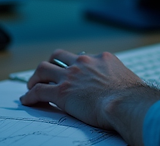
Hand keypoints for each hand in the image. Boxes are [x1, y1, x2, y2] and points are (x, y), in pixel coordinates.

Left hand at [21, 49, 159, 143]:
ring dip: (35, 77)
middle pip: (59, 56)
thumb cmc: (133, 97)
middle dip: (51, 64)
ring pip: (43, 68)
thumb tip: (128, 89)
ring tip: (31, 85)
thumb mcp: (129, 80)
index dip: (74, 65)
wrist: (125, 103)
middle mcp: (84, 63)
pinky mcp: (61, 92)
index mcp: (102, 58)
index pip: (82, 57)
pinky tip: (26, 100)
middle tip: (47, 73)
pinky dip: (29, 95)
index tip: (72, 73)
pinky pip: (39, 91)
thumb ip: (121, 80)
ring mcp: (71, 76)